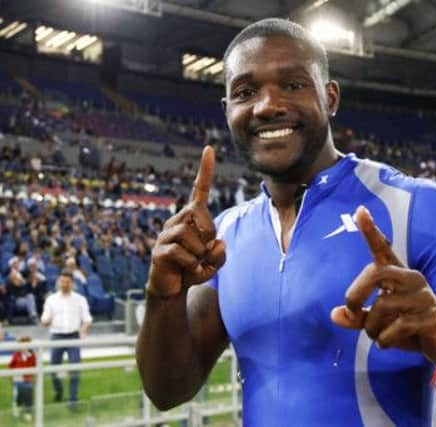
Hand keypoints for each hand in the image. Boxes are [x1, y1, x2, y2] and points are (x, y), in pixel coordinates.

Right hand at [147, 146, 225, 297]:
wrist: (172, 288)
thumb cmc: (194, 268)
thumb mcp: (214, 262)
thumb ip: (220, 253)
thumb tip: (217, 243)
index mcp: (192, 217)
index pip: (200, 190)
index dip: (205, 170)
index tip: (210, 148)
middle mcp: (177, 220)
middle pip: (201, 216)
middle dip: (209, 236)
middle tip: (203, 253)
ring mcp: (166, 234)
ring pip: (192, 236)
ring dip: (201, 255)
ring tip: (194, 263)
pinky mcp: (159, 250)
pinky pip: (182, 254)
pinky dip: (192, 266)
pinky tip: (188, 271)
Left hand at [330, 206, 435, 366]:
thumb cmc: (409, 328)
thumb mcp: (380, 322)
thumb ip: (358, 317)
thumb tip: (334, 315)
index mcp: (399, 275)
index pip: (383, 248)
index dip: (371, 230)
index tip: (360, 210)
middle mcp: (412, 279)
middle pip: (374, 273)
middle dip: (355, 294)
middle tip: (352, 312)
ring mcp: (424, 297)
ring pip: (382, 306)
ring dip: (371, 328)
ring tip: (377, 336)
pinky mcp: (432, 317)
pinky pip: (396, 327)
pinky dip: (384, 340)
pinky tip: (387, 343)